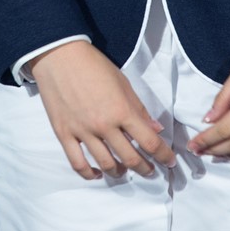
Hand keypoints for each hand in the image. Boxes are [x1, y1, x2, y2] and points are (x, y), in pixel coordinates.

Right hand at [30, 40, 176, 179]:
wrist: (60, 56)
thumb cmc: (94, 65)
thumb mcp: (123, 82)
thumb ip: (139, 108)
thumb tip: (155, 129)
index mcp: (122, 110)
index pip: (149, 141)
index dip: (163, 154)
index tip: (169, 161)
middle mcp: (104, 125)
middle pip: (130, 158)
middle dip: (145, 168)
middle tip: (150, 170)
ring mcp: (83, 132)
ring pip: (106, 165)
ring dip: (120, 172)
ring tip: (125, 171)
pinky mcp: (65, 134)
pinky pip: (78, 164)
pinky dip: (90, 174)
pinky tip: (98, 173)